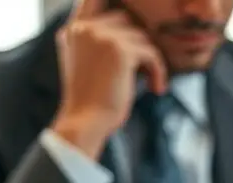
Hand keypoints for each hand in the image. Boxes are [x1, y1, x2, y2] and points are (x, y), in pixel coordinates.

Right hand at [50, 0, 167, 158]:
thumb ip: (98, 41)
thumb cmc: (92, 99)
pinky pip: (151, 52)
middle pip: (126, 19)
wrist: (85, 121)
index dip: (113, 1)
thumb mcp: (86, 64)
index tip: (133, 18)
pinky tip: (157, 88)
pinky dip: (159, 71)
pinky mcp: (120, 50)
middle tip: (146, 69)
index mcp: (73, 29)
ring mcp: (101, 36)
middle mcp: (84, 28)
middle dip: (139, 44)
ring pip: (141, 36)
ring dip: (151, 60)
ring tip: (151, 82)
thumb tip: (136, 31)